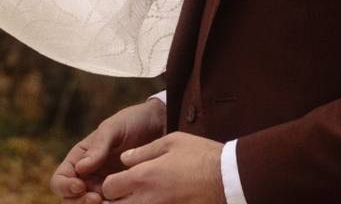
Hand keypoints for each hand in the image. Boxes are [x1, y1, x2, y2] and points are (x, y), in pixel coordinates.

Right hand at [51, 99, 166, 202]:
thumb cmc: (132, 122)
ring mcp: (104, 187)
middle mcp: (88, 176)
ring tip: (112, 203)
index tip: (80, 186)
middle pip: (70, 200)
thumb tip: (80, 169)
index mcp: (79, 159)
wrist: (159, 126)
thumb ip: (98, 147)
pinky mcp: (122, 194)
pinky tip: (124, 202)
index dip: (65, 187)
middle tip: (97, 199)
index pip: (60, 180)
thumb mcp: (114, 129)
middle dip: (79, 203)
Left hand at [101, 132, 224, 202]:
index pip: (109, 188)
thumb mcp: (171, 142)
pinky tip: (159, 202)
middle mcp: (147, 199)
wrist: (231, 179)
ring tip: (142, 198)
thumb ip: (143, 152)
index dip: (112, 184)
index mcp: (143, 177)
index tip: (122, 180)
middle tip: (128, 194)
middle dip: (117, 202)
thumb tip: (124, 159)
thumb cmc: (202, 156)